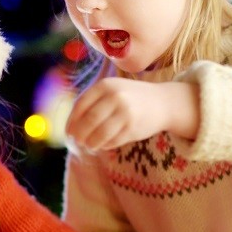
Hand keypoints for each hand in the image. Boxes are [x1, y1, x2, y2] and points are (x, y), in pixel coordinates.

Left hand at [66, 78, 198, 152]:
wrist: (162, 102)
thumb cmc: (130, 98)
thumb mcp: (112, 91)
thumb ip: (92, 102)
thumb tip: (70, 125)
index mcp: (105, 85)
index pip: (80, 106)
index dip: (72, 121)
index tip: (68, 132)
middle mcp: (115, 97)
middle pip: (88, 121)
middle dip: (80, 135)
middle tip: (78, 142)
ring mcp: (125, 113)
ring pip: (99, 134)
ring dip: (91, 143)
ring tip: (89, 146)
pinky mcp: (132, 128)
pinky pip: (112, 141)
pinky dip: (104, 145)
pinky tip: (104, 144)